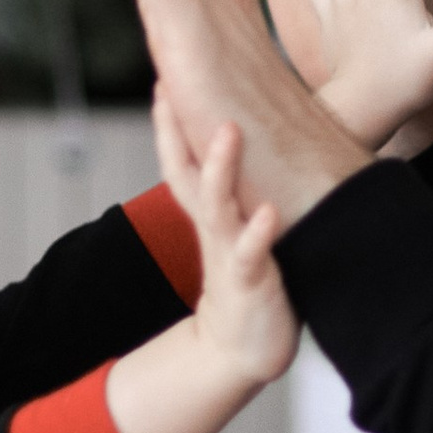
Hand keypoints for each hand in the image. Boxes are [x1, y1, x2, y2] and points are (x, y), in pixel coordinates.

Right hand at [103, 100, 298, 432]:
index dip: (171, 125)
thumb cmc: (246, 283)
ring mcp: (229, 253)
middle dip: (178, 132)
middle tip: (171, 88)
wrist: (240, 351)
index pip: (183, 162)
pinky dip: (258, 232)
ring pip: (218, 206)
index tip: (163, 81)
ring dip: (221, 168)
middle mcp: (213, 228)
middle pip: (187, 174)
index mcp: (210, 214)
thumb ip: (232, 195)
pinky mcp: (251, 281)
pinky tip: (269, 212)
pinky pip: (252, 254)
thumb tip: (238, 152)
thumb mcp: (234, 232)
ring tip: (229, 130)